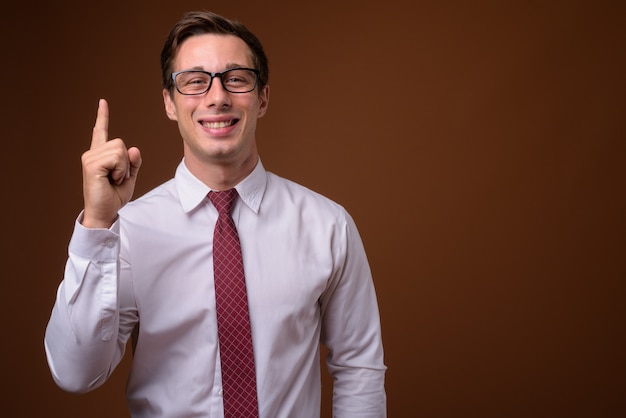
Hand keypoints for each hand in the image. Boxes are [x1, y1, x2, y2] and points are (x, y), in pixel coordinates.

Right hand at [81, 99, 141, 227]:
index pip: (100, 131)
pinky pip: (117, 158)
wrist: (104, 212)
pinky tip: (111, 179)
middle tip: (117, 178)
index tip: (103, 102)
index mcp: (100, 155)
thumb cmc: (114, 196)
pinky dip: (120, 170)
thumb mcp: (130, 178)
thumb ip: (133, 162)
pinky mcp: (91, 164)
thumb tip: (134, 149)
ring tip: (113, 179)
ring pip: (120, 150)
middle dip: (126, 163)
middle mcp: (92, 153)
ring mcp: (90, 157)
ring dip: (123, 168)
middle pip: (121, 143)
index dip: (102, 117)